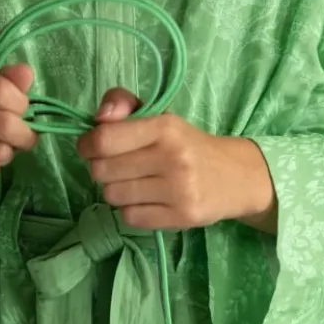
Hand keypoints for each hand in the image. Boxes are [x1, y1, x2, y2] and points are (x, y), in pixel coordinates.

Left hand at [76, 88, 277, 234]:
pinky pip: (130, 218)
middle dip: (102, 169)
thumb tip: (98, 119)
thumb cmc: (187, 145)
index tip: (90, 148)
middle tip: (119, 167)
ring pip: (113, 196)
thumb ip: (123, 105)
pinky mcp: (181, 217)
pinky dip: (131, 211)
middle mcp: (172, 157)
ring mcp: (179, 190)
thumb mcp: (160, 117)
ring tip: (137, 184)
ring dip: (116, 191)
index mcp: (165, 127)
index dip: (87, 145)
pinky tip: (148, 201)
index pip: (105, 139)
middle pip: (102, 171)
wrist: (235, 177)